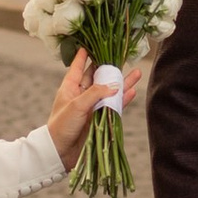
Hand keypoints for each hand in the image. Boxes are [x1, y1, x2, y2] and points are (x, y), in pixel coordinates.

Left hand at [47, 51, 142, 171]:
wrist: (60, 153)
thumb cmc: (62, 126)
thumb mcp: (76, 105)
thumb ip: (96, 93)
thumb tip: (115, 86)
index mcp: (70, 88)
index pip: (78, 67)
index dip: (84, 55)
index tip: (90, 44)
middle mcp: (82, 95)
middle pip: (98, 77)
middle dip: (108, 68)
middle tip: (121, 56)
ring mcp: (92, 107)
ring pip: (109, 91)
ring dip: (122, 83)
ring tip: (136, 72)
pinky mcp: (100, 119)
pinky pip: (114, 107)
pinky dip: (123, 100)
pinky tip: (132, 92)